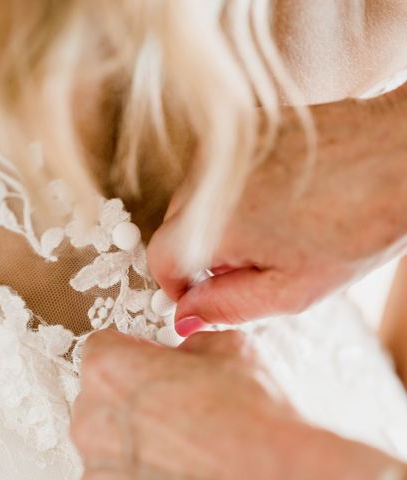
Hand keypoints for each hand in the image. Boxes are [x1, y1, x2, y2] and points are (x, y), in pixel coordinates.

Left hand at [71, 329, 403, 478]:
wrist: (275, 473)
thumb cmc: (249, 416)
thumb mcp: (222, 346)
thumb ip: (185, 343)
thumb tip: (182, 350)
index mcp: (107, 366)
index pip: (102, 347)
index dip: (133, 352)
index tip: (151, 363)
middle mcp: (90, 415)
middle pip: (101, 393)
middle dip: (131, 394)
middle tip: (172, 402)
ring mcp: (97, 462)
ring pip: (108, 436)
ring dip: (134, 435)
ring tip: (180, 438)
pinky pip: (116, 469)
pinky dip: (137, 466)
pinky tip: (175, 463)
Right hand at [147, 84, 406, 329]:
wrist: (400, 154)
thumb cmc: (358, 225)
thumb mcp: (293, 288)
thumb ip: (228, 306)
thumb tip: (183, 317)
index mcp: (215, 223)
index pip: (160, 259)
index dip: (177, 285)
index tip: (202, 296)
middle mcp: (207, 179)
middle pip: (175, 228)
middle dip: (203, 254)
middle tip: (256, 264)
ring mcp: (223, 147)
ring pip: (195, 198)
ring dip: (218, 220)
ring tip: (275, 225)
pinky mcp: (241, 125)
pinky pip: (217, 170)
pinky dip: (234, 189)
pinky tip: (278, 195)